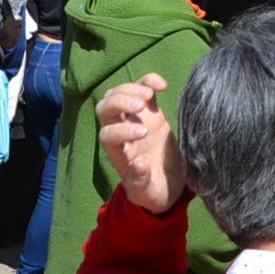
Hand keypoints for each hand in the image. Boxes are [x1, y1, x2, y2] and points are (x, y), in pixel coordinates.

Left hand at [97, 73, 185, 213]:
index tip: (144, 133)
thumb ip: (142, 183)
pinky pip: (142, 86)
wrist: (170, 181)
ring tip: (149, 94)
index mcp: (118, 153)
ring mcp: (134, 118)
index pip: (107, 135)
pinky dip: (149, 80)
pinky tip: (162, 84)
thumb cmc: (156, 190)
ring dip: (131, 88)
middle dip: (119, 102)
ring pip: (118, 94)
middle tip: (140, 105)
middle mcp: (121, 132)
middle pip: (105, 109)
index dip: (121, 130)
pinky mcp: (150, 109)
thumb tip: (138, 166)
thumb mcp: (150, 194)